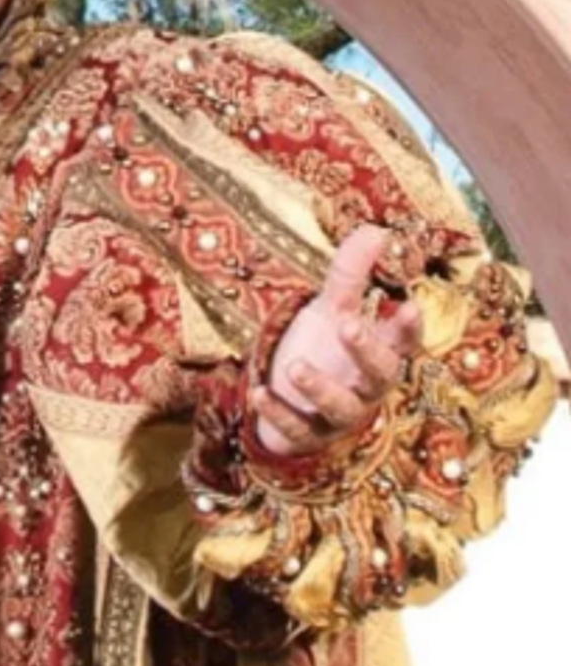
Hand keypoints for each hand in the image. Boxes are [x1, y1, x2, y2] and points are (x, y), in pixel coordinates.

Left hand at [254, 225, 423, 458]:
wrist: (292, 401)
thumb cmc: (324, 350)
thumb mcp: (332, 309)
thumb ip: (351, 274)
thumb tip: (375, 230)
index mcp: (379, 354)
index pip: (403, 342)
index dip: (409, 327)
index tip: (409, 305)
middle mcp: (366, 387)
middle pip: (380, 374)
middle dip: (366, 352)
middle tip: (347, 325)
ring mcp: (337, 415)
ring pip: (341, 408)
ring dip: (320, 387)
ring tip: (294, 366)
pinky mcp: (307, 435)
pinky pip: (296, 429)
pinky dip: (277, 413)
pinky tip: (256, 393)